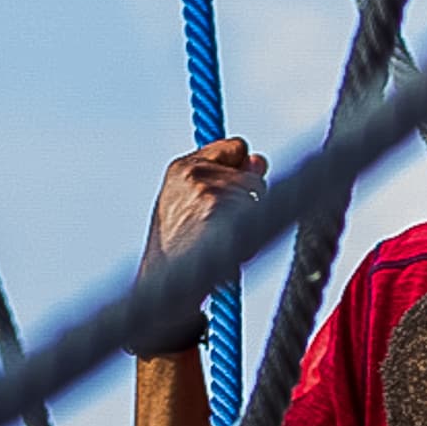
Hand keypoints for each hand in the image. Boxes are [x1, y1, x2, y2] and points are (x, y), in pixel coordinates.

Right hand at [139, 136, 267, 282]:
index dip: (242, 169)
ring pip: (258, 190)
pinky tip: (230, 244)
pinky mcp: (219, 205)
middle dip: (249, 196)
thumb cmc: (182, 247)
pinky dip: (252, 231)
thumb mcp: (192, 204)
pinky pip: (258, 208)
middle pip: (252, 172)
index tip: (234, 191)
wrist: (167, 278)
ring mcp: (206, 187)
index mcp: (182, 168)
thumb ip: (226, 178)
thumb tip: (259, 160)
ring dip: (252, 216)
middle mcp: (193, 171)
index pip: (236, 147)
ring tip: (225, 237)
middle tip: (225, 225)